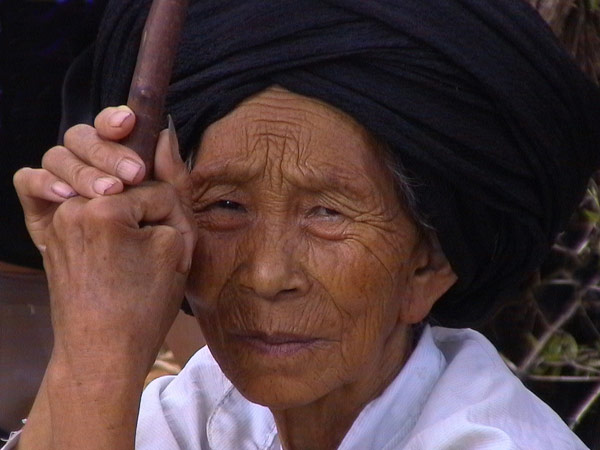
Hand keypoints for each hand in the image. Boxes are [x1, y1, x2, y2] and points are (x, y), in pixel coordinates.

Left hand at [13, 106, 196, 375]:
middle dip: (138, 179)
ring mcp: (51, 218)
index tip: (170, 235)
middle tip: (149, 210)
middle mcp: (69, 207)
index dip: (169, 209)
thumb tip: (164, 136)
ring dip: (103, 172)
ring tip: (121, 200)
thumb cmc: (144, 305)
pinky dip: (52, 179)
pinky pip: (34, 185)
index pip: (153, 187)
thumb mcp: (176, 247)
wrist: (102, 349)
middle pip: (112, 163)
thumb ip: (173, 186)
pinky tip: (73, 190)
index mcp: (104, 210)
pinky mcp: (44, 229)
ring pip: (79, 166)